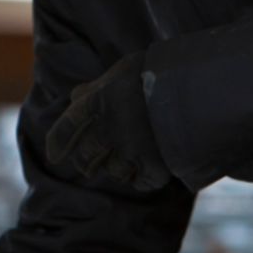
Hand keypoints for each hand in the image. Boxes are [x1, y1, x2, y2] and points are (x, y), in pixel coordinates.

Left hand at [44, 57, 171, 192]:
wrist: (196, 85)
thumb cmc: (157, 72)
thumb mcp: (121, 70)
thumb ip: (96, 87)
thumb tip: (74, 97)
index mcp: (97, 102)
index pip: (66, 127)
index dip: (58, 143)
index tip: (55, 157)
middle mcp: (109, 128)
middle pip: (86, 156)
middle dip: (84, 163)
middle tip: (88, 166)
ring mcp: (132, 149)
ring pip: (112, 172)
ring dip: (115, 170)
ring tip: (124, 164)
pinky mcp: (155, 165)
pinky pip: (141, 182)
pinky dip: (142, 180)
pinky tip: (146, 174)